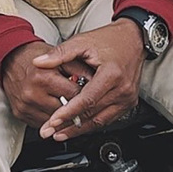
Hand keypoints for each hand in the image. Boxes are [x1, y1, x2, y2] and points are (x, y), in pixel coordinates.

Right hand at [1, 40, 82, 130]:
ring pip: (54, 122)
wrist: (10, 58)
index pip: (75, 96)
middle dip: (75, 108)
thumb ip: (80, 70)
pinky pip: (41, 123)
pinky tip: (53, 110)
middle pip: (65, 111)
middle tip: (82, 103)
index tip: (91, 96)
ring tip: (68, 107)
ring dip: (63, 116)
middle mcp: (33, 94)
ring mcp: (25, 106)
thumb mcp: (60, 57)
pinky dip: (49, 119)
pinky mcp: (20, 113)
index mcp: (44, 78)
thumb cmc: (35, 56)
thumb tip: (96, 83)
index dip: (86, 95)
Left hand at [34, 20, 144, 141]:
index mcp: (111, 74)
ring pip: (100, 121)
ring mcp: (127, 97)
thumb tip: (38, 62)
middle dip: (69, 125)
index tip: (52, 121)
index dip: (68, 112)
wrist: (133, 38)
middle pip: (92, 114)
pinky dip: (92, 124)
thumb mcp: (82, 41)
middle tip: (50, 131)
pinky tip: (77, 127)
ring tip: (60, 133)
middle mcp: (122, 89)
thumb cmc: (109, 39)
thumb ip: (60, 53)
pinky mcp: (128, 102)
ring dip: (79, 129)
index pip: (87, 100)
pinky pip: (108, 118)